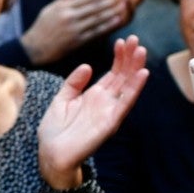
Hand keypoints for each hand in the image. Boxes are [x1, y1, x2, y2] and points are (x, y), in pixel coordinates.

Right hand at [20, 0, 131, 64]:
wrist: (34, 48)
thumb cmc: (41, 27)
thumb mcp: (49, 9)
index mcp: (64, 7)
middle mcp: (70, 17)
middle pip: (95, 6)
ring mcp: (74, 29)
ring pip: (97, 18)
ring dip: (113, 11)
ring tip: (126, 5)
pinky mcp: (77, 41)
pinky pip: (95, 31)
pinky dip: (108, 26)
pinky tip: (118, 21)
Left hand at [37, 35, 148, 187]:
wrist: (51, 154)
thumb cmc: (56, 130)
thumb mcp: (61, 99)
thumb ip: (74, 83)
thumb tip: (87, 65)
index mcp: (94, 96)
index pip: (112, 73)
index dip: (117, 57)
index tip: (121, 40)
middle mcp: (105, 102)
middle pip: (122, 76)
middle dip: (129, 58)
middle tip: (135, 39)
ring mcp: (109, 111)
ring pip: (127, 86)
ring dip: (135, 68)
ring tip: (141, 50)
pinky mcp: (110, 122)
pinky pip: (125, 103)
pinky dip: (134, 88)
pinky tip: (142, 74)